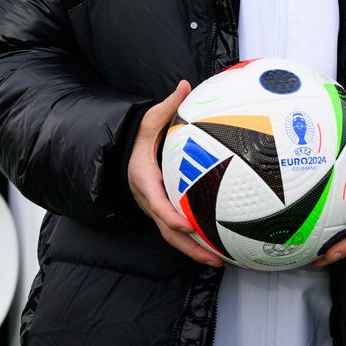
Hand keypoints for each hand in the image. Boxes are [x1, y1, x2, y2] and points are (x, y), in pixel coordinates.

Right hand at [128, 81, 222, 266]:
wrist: (124, 155)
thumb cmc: (139, 138)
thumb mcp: (149, 121)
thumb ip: (166, 107)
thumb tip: (184, 84)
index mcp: (144, 179)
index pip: (155, 201)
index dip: (169, 215)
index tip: (185, 225)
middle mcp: (148, 200)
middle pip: (166, 230)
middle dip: (188, 246)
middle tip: (213, 256)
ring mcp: (155, 210)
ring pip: (173, 237)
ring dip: (195, 251)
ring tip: (221, 261)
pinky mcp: (163, 214)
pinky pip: (178, 233)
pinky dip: (195, 243)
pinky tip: (218, 249)